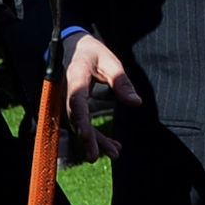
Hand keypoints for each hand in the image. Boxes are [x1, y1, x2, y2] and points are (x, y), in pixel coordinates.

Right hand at [58, 30, 138, 159]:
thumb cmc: (92, 52)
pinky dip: (97, 136)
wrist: (73, 47)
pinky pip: (84, 123)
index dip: (80, 120)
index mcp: (75, 77)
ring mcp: (70, 100)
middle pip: (76, 119)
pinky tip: (113, 146)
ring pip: (81, 125)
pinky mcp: (75, 106)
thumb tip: (136, 103)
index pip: (76, 101)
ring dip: (96, 141)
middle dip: (87, 139)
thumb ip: (122, 82)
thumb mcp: (110, 61)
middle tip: (94, 157)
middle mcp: (68, 91)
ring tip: (115, 153)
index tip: (85, 136)